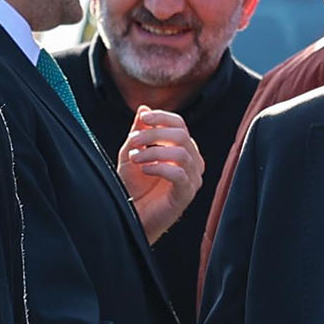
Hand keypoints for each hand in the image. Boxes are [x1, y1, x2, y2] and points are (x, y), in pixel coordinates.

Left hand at [118, 109, 203, 244]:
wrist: (132, 215)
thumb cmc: (134, 186)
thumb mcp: (131, 153)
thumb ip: (139, 131)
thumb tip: (144, 108)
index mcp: (182, 148)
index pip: (180, 124)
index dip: (162, 117)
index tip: (143, 118)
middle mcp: (192, 161)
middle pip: (181, 135)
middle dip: (152, 135)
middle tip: (132, 142)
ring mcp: (192, 178)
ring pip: (180, 153)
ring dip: (153, 152)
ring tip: (134, 158)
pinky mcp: (186, 194)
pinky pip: (179, 173)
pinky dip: (159, 167)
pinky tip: (144, 169)